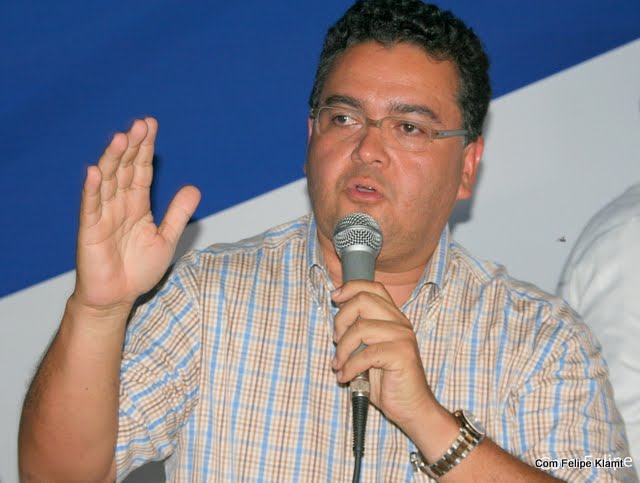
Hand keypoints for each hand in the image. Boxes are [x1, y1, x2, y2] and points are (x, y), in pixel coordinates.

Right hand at [73, 117, 200, 311]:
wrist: (117, 298)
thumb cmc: (138, 270)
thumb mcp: (166, 239)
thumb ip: (177, 214)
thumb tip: (194, 188)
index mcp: (137, 205)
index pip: (141, 170)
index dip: (146, 149)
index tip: (151, 125)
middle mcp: (119, 205)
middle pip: (125, 169)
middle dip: (133, 147)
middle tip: (141, 124)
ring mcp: (103, 216)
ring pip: (107, 182)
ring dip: (113, 160)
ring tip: (122, 138)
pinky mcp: (90, 231)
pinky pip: (91, 207)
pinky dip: (92, 190)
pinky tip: (95, 171)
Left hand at [331, 280, 439, 431]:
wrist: (411, 408)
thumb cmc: (388, 381)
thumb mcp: (369, 351)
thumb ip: (360, 333)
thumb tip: (338, 319)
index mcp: (393, 318)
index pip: (373, 287)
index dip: (351, 288)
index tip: (334, 298)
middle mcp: (400, 323)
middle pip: (363, 300)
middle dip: (341, 319)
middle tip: (336, 341)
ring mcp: (402, 337)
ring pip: (360, 328)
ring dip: (342, 349)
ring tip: (339, 364)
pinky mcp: (401, 354)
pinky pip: (365, 354)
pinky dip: (349, 366)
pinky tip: (345, 376)